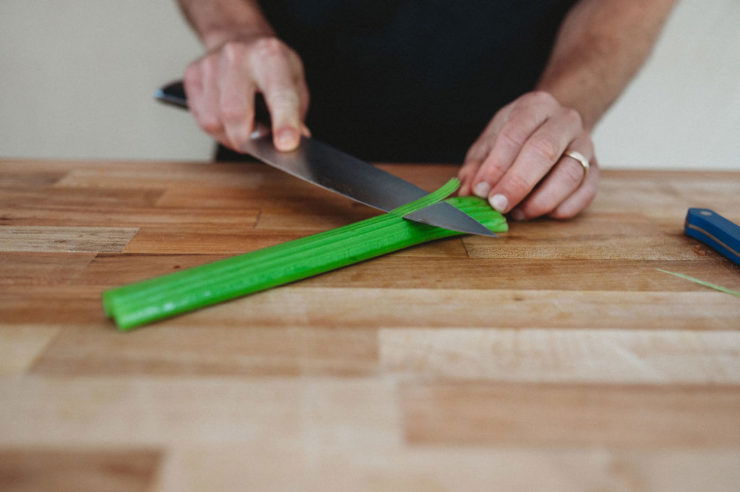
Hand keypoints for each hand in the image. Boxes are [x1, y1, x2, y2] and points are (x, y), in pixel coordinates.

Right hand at [183, 34, 309, 151]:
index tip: (286, 145)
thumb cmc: (271, 67)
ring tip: (243, 128)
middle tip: (257, 145)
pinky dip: (217, 130)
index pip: (279, 94)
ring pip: (215, 120)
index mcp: (271, 56)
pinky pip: (201, 118)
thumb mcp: (295, 85)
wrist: (240, 38)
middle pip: (235, 112)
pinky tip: (227, 120)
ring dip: (231, 137)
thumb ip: (296, 116)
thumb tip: (292, 145)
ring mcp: (211, 63)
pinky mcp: (193, 74)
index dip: (284, 122)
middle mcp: (238, 55)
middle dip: (247, 140)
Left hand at [458, 91, 597, 219]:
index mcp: (534, 107)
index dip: (496, 165)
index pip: (514, 134)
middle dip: (518, 183)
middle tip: (498, 205)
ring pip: (570, 173)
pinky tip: (545, 214)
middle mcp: (564, 120)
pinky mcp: (595, 168)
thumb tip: (467, 193)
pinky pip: (586, 191)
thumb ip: (476, 167)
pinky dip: (565, 207)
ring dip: (541, 200)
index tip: (482, 190)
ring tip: (519, 213)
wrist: (555, 125)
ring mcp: (584, 144)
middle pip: (543, 150)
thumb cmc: (517, 136)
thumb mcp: (490, 143)